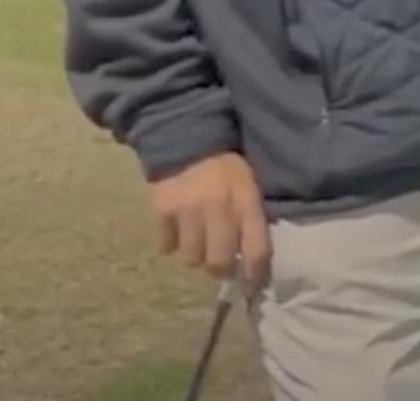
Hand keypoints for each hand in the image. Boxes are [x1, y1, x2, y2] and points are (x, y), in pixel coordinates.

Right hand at [146, 152, 270, 289]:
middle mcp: (219, 208)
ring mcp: (188, 211)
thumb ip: (252, 215)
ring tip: (199, 242)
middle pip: (220, 262)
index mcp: (246, 200)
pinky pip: (167, 245)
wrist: (188, 134)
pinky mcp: (162, 211)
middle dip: (221, 269)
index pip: (256, 249)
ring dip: (196, 255)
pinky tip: (178, 230)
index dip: (255, 274)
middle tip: (220, 264)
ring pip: (192, 258)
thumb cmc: (226, 162)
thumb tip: (253, 257)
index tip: (253, 286)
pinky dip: (172, 242)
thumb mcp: (249, 183)